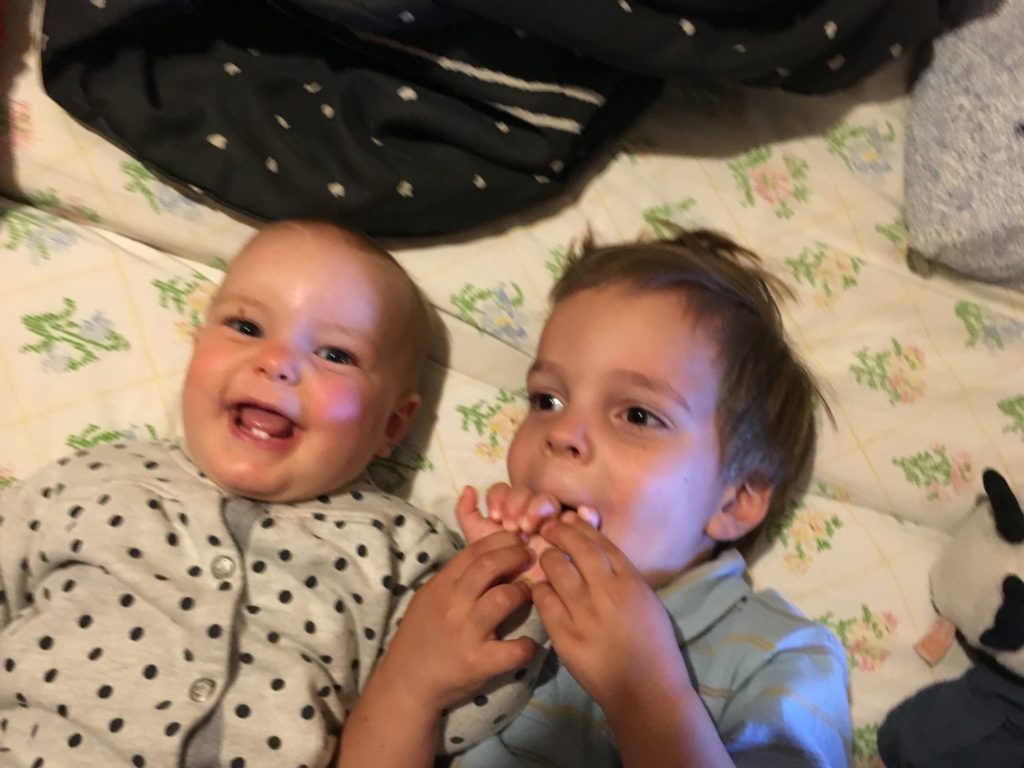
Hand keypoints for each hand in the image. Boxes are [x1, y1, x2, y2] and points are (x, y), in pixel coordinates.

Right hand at [373, 530, 538, 712]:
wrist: (405, 682)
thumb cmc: (420, 637)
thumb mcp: (429, 598)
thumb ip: (455, 579)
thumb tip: (491, 558)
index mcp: (441, 586)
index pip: (474, 551)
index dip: (502, 540)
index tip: (518, 540)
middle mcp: (453, 604)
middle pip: (490, 566)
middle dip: (516, 556)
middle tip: (531, 558)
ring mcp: (467, 632)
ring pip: (504, 598)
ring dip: (523, 592)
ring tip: (529, 594)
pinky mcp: (478, 662)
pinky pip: (513, 649)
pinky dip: (527, 645)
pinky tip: (530, 643)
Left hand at [456, 484, 598, 583]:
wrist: (515, 602)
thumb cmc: (496, 572)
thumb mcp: (477, 543)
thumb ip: (468, 515)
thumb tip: (468, 487)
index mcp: (508, 512)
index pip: (505, 490)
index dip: (500, 497)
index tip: (495, 517)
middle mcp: (530, 514)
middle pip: (527, 493)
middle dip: (517, 504)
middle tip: (512, 526)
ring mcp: (552, 525)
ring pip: (550, 501)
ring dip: (539, 508)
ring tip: (531, 528)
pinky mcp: (573, 538)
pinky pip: (589, 520)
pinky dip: (587, 514)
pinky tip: (581, 515)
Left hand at [532, 513, 689, 718]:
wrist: (645, 690)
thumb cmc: (652, 645)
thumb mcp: (645, 600)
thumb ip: (621, 576)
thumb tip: (594, 552)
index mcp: (630, 580)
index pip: (600, 542)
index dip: (580, 527)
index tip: (568, 519)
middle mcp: (606, 590)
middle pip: (576, 548)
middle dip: (558, 532)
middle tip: (547, 529)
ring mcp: (584, 612)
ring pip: (555, 569)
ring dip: (547, 559)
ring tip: (544, 560)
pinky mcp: (565, 634)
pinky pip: (543, 600)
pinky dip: (540, 590)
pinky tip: (540, 590)